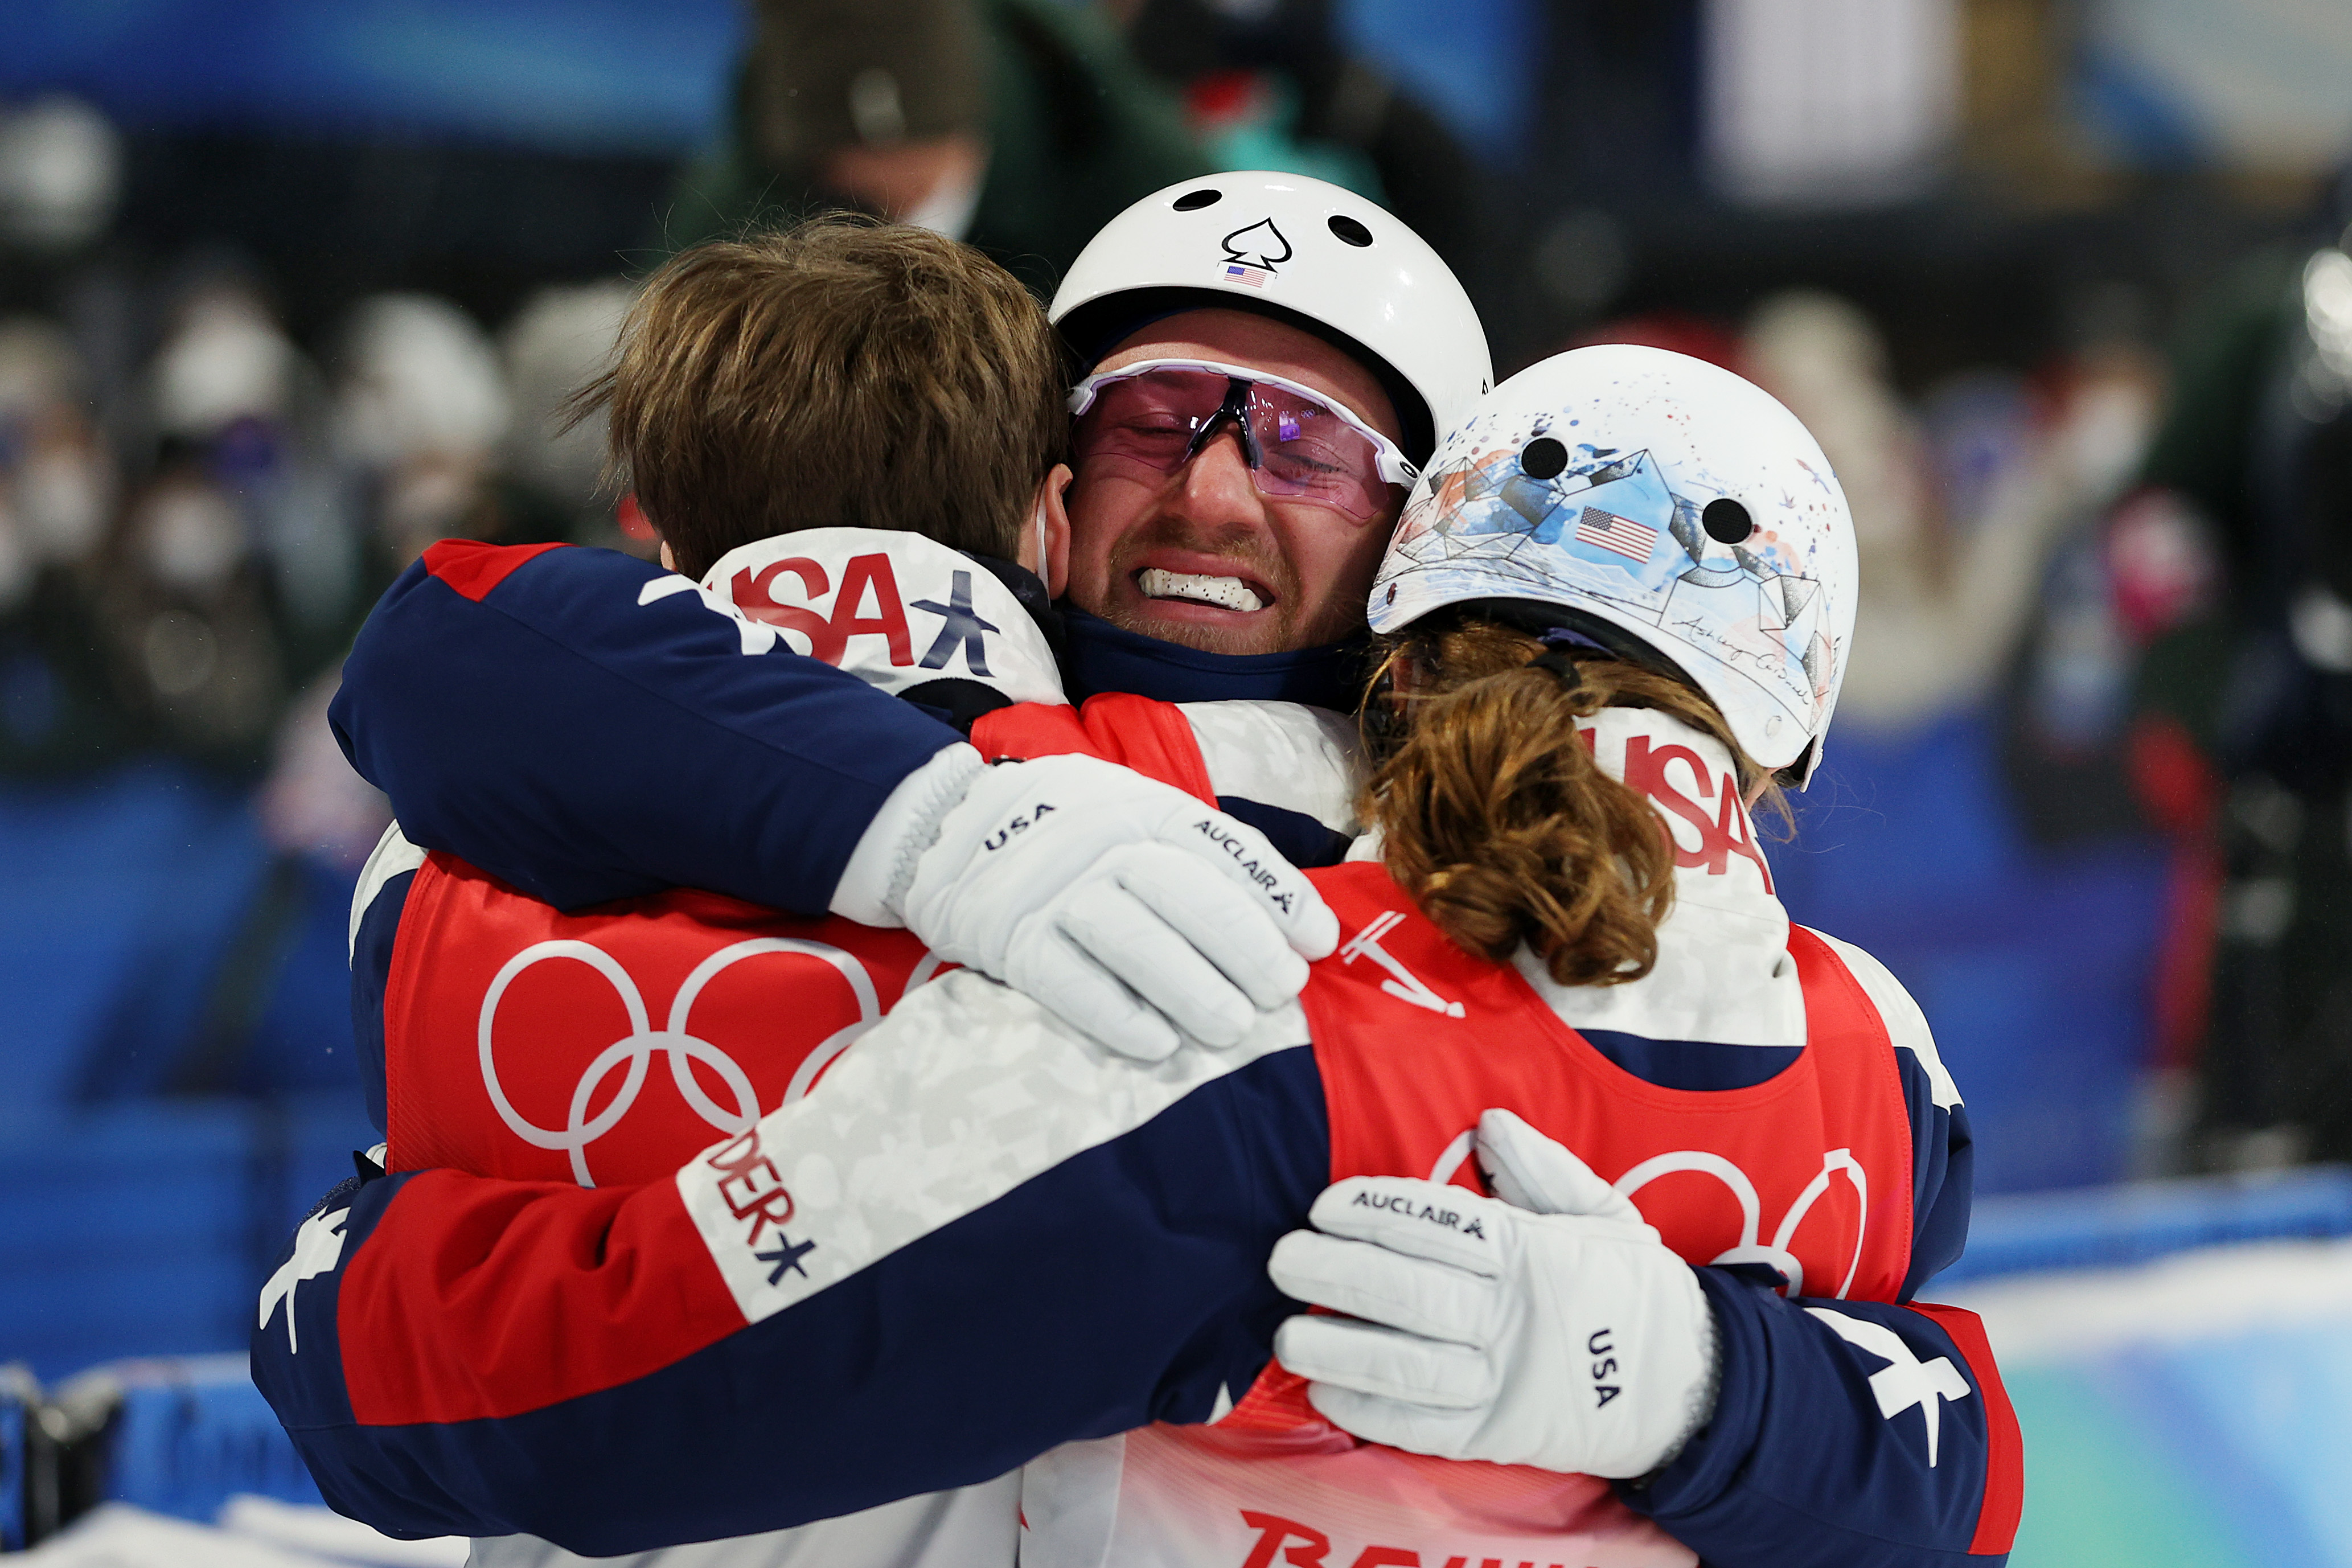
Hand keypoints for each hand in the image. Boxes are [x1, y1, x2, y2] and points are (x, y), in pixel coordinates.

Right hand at [895, 752, 1338, 1059]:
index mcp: (1143, 806)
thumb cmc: (1064, 830)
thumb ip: (1196, 855)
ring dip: (1192, 988)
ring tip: (1233, 1028)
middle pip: (1188, 893)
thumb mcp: (1130, 811)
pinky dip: (1116, 1014)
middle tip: (1280, 992)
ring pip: (1136, 938)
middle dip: (1245, 947)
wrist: (941, 824)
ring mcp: (1055, 887)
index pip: (1224, 846)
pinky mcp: (1009, 934)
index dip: (1278, 896)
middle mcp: (1103, 839)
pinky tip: (1158, 1045)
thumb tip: (1286, 924)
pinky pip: (1068, 978)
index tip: (1317, 942)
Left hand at [1269, 1108, 1716, 1477]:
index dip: (1377, 1213)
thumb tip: (1489, 1122)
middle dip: (1337, 1274)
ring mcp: (1504, 1383)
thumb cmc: (1630, 1289)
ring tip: (1288, 1333)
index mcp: (1532, 1255)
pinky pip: (1425, 1429)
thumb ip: (1542, 1169)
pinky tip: (1327, 1396)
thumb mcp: (1603, 1213)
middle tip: (1283, 1259)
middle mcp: (1512, 1318)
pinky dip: (1372, 1415)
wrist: (1690, 1384)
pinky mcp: (1497, 1435)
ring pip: (1408, 1367)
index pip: (1443, 1227)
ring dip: (1340, 1351)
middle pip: (1411, 1295)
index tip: (1325, 1205)